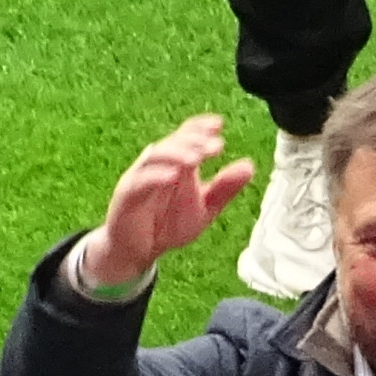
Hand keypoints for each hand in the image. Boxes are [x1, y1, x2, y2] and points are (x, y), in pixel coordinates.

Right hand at [89, 115, 258, 292]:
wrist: (139, 251)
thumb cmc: (168, 225)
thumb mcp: (205, 209)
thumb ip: (224, 188)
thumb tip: (249, 166)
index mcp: (175, 163)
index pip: (186, 136)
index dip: (200, 127)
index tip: (218, 124)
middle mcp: (157, 165)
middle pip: (173, 143)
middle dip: (194, 141)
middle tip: (216, 146)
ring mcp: (140, 177)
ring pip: (155, 156)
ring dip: (176, 154)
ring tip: (196, 158)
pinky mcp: (127, 195)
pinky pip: (140, 182)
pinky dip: (155, 177)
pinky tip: (172, 176)